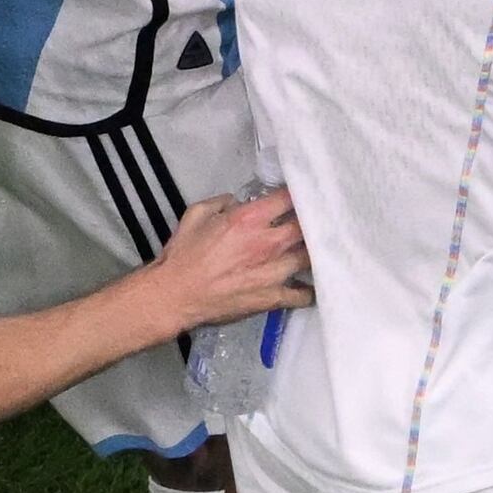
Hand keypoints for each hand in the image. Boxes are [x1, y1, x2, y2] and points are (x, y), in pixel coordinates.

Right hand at [146, 190, 312, 332]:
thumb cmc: (183, 254)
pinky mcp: (272, 297)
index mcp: (250, 219)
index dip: (299, 194)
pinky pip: (302, 294)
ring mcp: (273, 272)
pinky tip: (309, 284)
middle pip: (306, 227)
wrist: (174, 295)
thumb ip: (223, 201)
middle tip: (315, 222)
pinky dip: (309, 290)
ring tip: (318, 250)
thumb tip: (240, 202)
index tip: (303, 195)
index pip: (288, 199)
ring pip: (310, 257)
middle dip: (313, 222)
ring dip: (314, 252)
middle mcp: (268, 243)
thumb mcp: (197, 213)